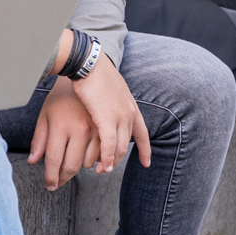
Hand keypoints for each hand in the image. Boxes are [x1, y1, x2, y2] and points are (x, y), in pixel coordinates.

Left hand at [28, 78, 100, 189]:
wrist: (86, 72)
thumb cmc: (61, 95)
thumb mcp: (45, 114)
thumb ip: (40, 139)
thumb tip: (33, 162)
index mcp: (61, 125)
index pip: (54, 160)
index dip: (51, 177)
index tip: (50, 186)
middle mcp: (80, 129)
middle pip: (73, 165)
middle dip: (64, 178)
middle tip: (59, 182)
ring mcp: (98, 128)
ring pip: (92, 162)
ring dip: (84, 169)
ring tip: (74, 167)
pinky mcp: (112, 126)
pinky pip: (109, 152)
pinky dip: (104, 161)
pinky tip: (101, 167)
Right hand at [71, 52, 151, 174]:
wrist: (89, 64)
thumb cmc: (94, 72)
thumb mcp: (111, 88)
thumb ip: (113, 100)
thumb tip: (107, 107)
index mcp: (131, 106)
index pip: (142, 133)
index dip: (145, 149)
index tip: (147, 162)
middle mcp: (129, 113)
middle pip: (128, 143)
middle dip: (119, 159)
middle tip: (108, 168)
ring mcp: (119, 117)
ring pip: (120, 147)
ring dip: (111, 161)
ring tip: (102, 170)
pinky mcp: (106, 119)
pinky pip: (109, 145)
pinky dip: (106, 157)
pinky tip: (102, 165)